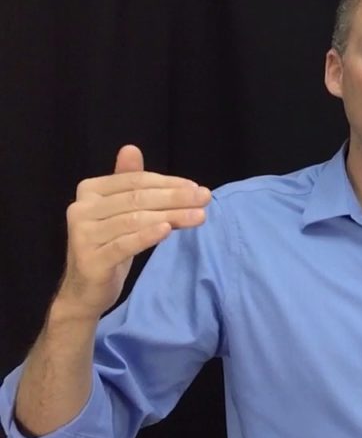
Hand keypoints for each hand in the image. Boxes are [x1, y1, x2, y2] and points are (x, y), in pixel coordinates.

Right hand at [55, 145, 210, 318]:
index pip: (135, 181)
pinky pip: (124, 244)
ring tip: (200, 216)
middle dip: (175, 198)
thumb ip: (128, 183)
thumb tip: (131, 148)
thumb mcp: (120, 212)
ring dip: (171, 216)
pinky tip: (168, 230)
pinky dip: (147, 235)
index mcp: (89, 191)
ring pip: (134, 220)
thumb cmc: (109, 245)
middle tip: (205, 199)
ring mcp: (83, 235)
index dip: (168, 183)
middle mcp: (81, 209)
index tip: (196, 188)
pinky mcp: (91, 259)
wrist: (86, 289)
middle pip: (137, 199)